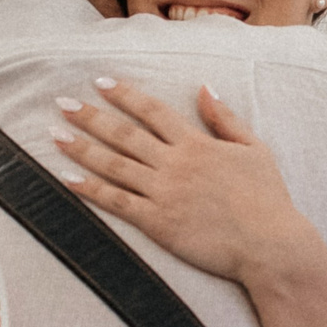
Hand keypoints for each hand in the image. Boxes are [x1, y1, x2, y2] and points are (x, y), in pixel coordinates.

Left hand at [55, 77, 323, 286]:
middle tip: (62, 102)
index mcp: (198, 144)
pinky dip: (90, 189)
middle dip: (91, 116)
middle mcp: (175, 164)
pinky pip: (116, 202)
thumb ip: (226, 118)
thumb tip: (204, 88)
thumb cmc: (268, 199)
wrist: (271, 245)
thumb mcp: (255, 149)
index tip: (101, 82)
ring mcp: (164, 193)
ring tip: (54, 134)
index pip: (153, 111)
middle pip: (124, 134)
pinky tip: (67, 178)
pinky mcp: (158, 223)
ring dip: (81, 148)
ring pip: (114, 164)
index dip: (125, 94)